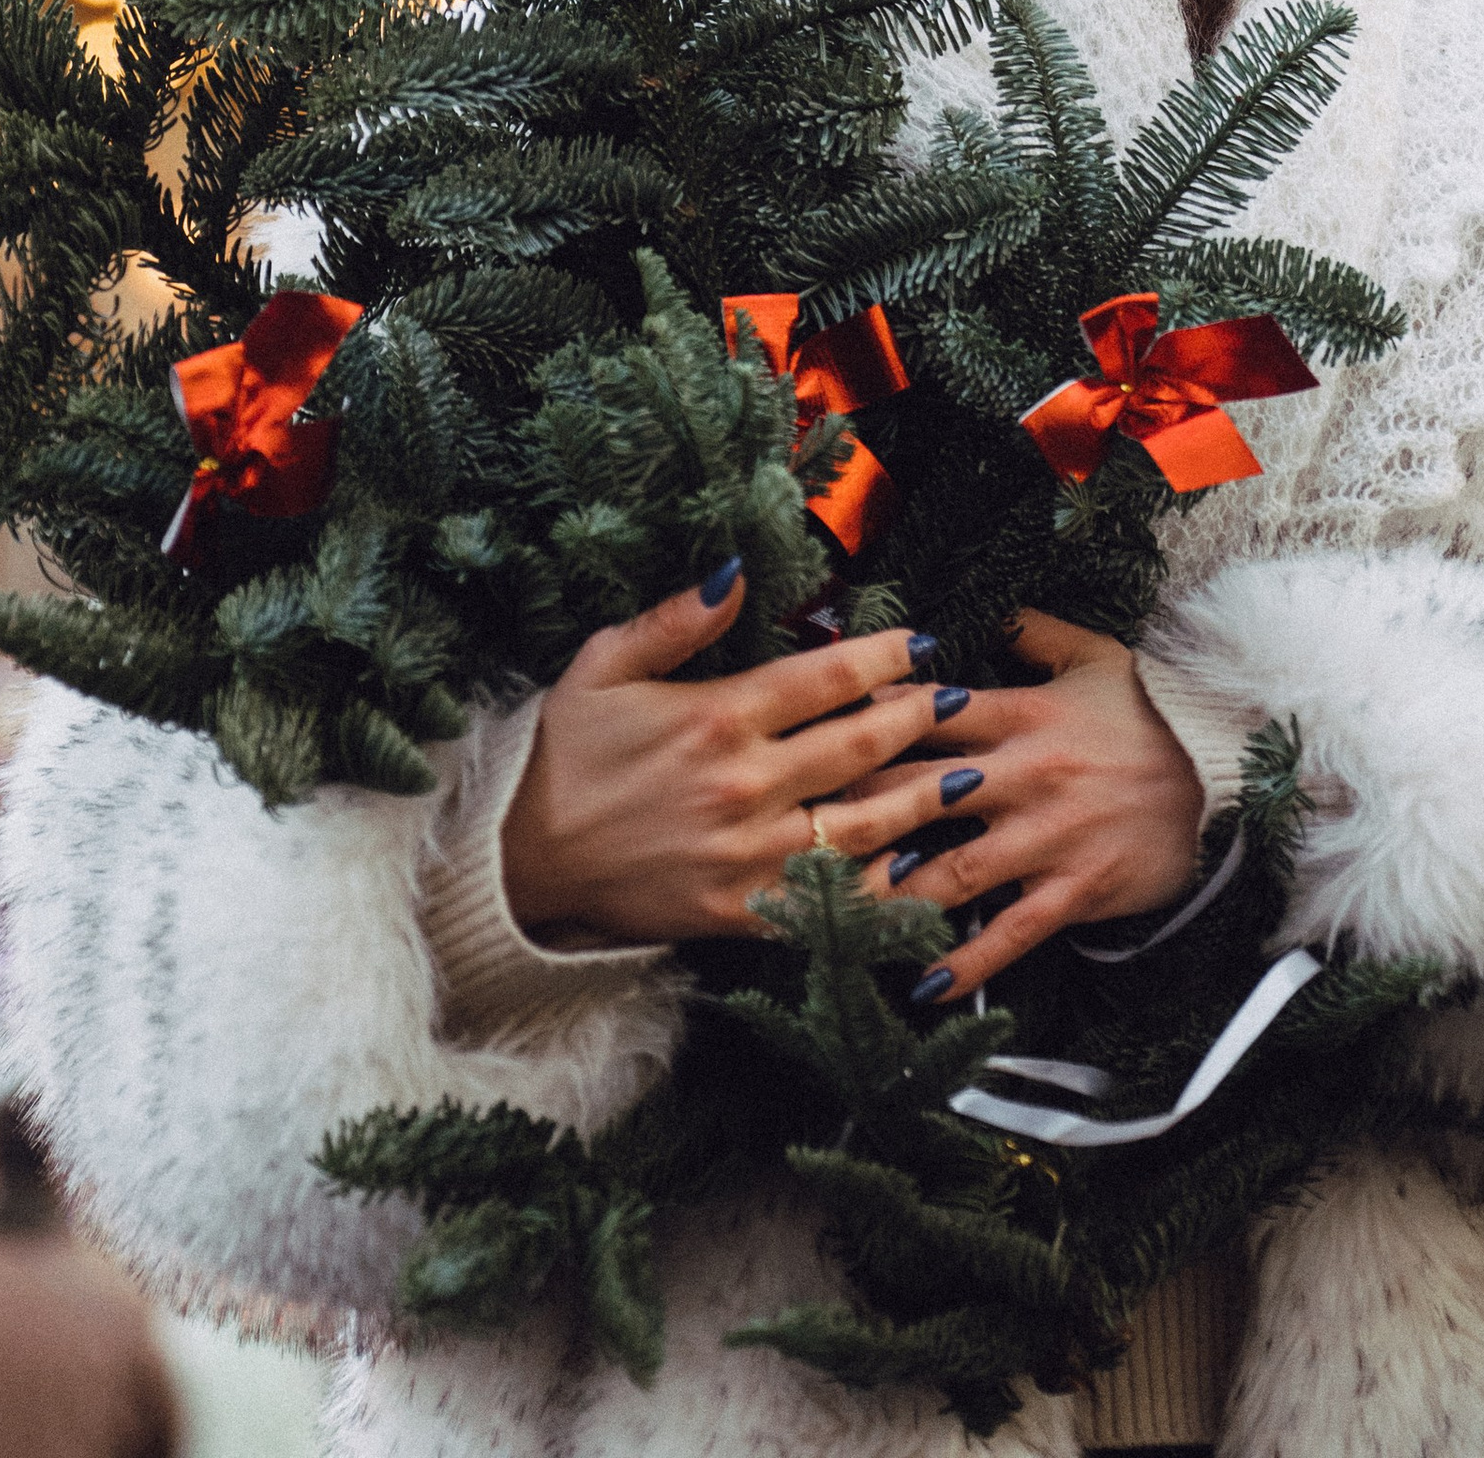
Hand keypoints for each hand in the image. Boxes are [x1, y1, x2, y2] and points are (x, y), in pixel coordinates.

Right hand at [502, 566, 948, 944]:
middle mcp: (743, 785)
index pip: (827, 678)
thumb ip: (677, 618)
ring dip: (922, 801)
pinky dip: (880, 889)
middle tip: (959, 697)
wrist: (517, 860)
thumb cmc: (562, 753)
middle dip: (919, 719)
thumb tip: (740, 570)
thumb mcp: (604, 663)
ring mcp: (747, 856)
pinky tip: (917, 871)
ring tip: (966, 776)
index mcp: (716, 716)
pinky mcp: (740, 913)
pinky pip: (827, 903)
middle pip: (859, 748)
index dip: (885, 657)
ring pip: (862, 827)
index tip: (921, 641)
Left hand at [840, 610, 1205, 1000]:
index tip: (809, 740)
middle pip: (919, 793)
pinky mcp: (1074, 889)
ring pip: (952, 870)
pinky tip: (922, 983)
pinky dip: (966, 962)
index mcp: (1020, 713)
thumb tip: (985, 602)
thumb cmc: (1152, 715)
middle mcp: (1024, 775)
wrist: (1224, 775)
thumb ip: (1033, 631)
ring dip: (894, 893)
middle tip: (792, 837)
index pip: (923, 714)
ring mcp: (1048, 837)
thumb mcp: (1095, 656)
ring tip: (838, 913)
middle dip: (855, 816)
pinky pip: (1011, 931)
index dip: (863, 724)